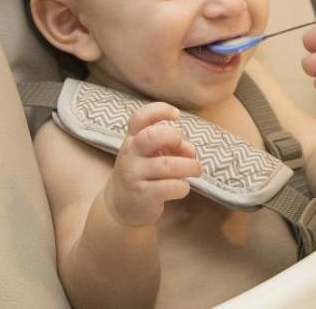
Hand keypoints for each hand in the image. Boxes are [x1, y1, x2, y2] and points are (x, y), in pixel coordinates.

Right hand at [103, 102, 200, 226]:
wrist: (120, 206)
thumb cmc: (142, 173)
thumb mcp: (151, 154)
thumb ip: (171, 146)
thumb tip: (190, 151)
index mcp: (133, 139)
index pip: (140, 117)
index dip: (160, 110)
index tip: (176, 115)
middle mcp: (131, 154)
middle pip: (152, 136)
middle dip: (174, 137)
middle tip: (185, 148)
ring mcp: (134, 174)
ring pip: (167, 165)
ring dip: (189, 166)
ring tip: (196, 170)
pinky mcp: (143, 195)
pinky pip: (169, 187)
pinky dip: (183, 186)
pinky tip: (182, 188)